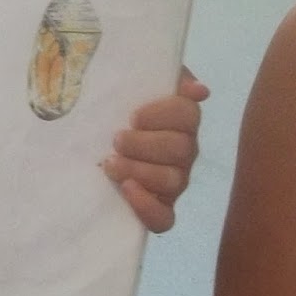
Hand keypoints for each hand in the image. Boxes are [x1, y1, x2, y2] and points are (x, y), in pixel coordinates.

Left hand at [102, 69, 208, 232]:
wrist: (95, 140)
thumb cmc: (119, 109)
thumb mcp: (137, 84)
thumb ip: (168, 76)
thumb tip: (200, 91)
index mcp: (183, 120)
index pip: (187, 115)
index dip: (163, 115)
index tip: (133, 116)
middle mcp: (185, 151)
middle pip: (181, 149)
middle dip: (145, 144)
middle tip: (116, 139)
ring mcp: (175, 182)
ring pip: (172, 181)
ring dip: (139, 171)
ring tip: (110, 164)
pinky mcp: (161, 209)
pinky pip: (164, 219)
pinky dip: (147, 207)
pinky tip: (127, 191)